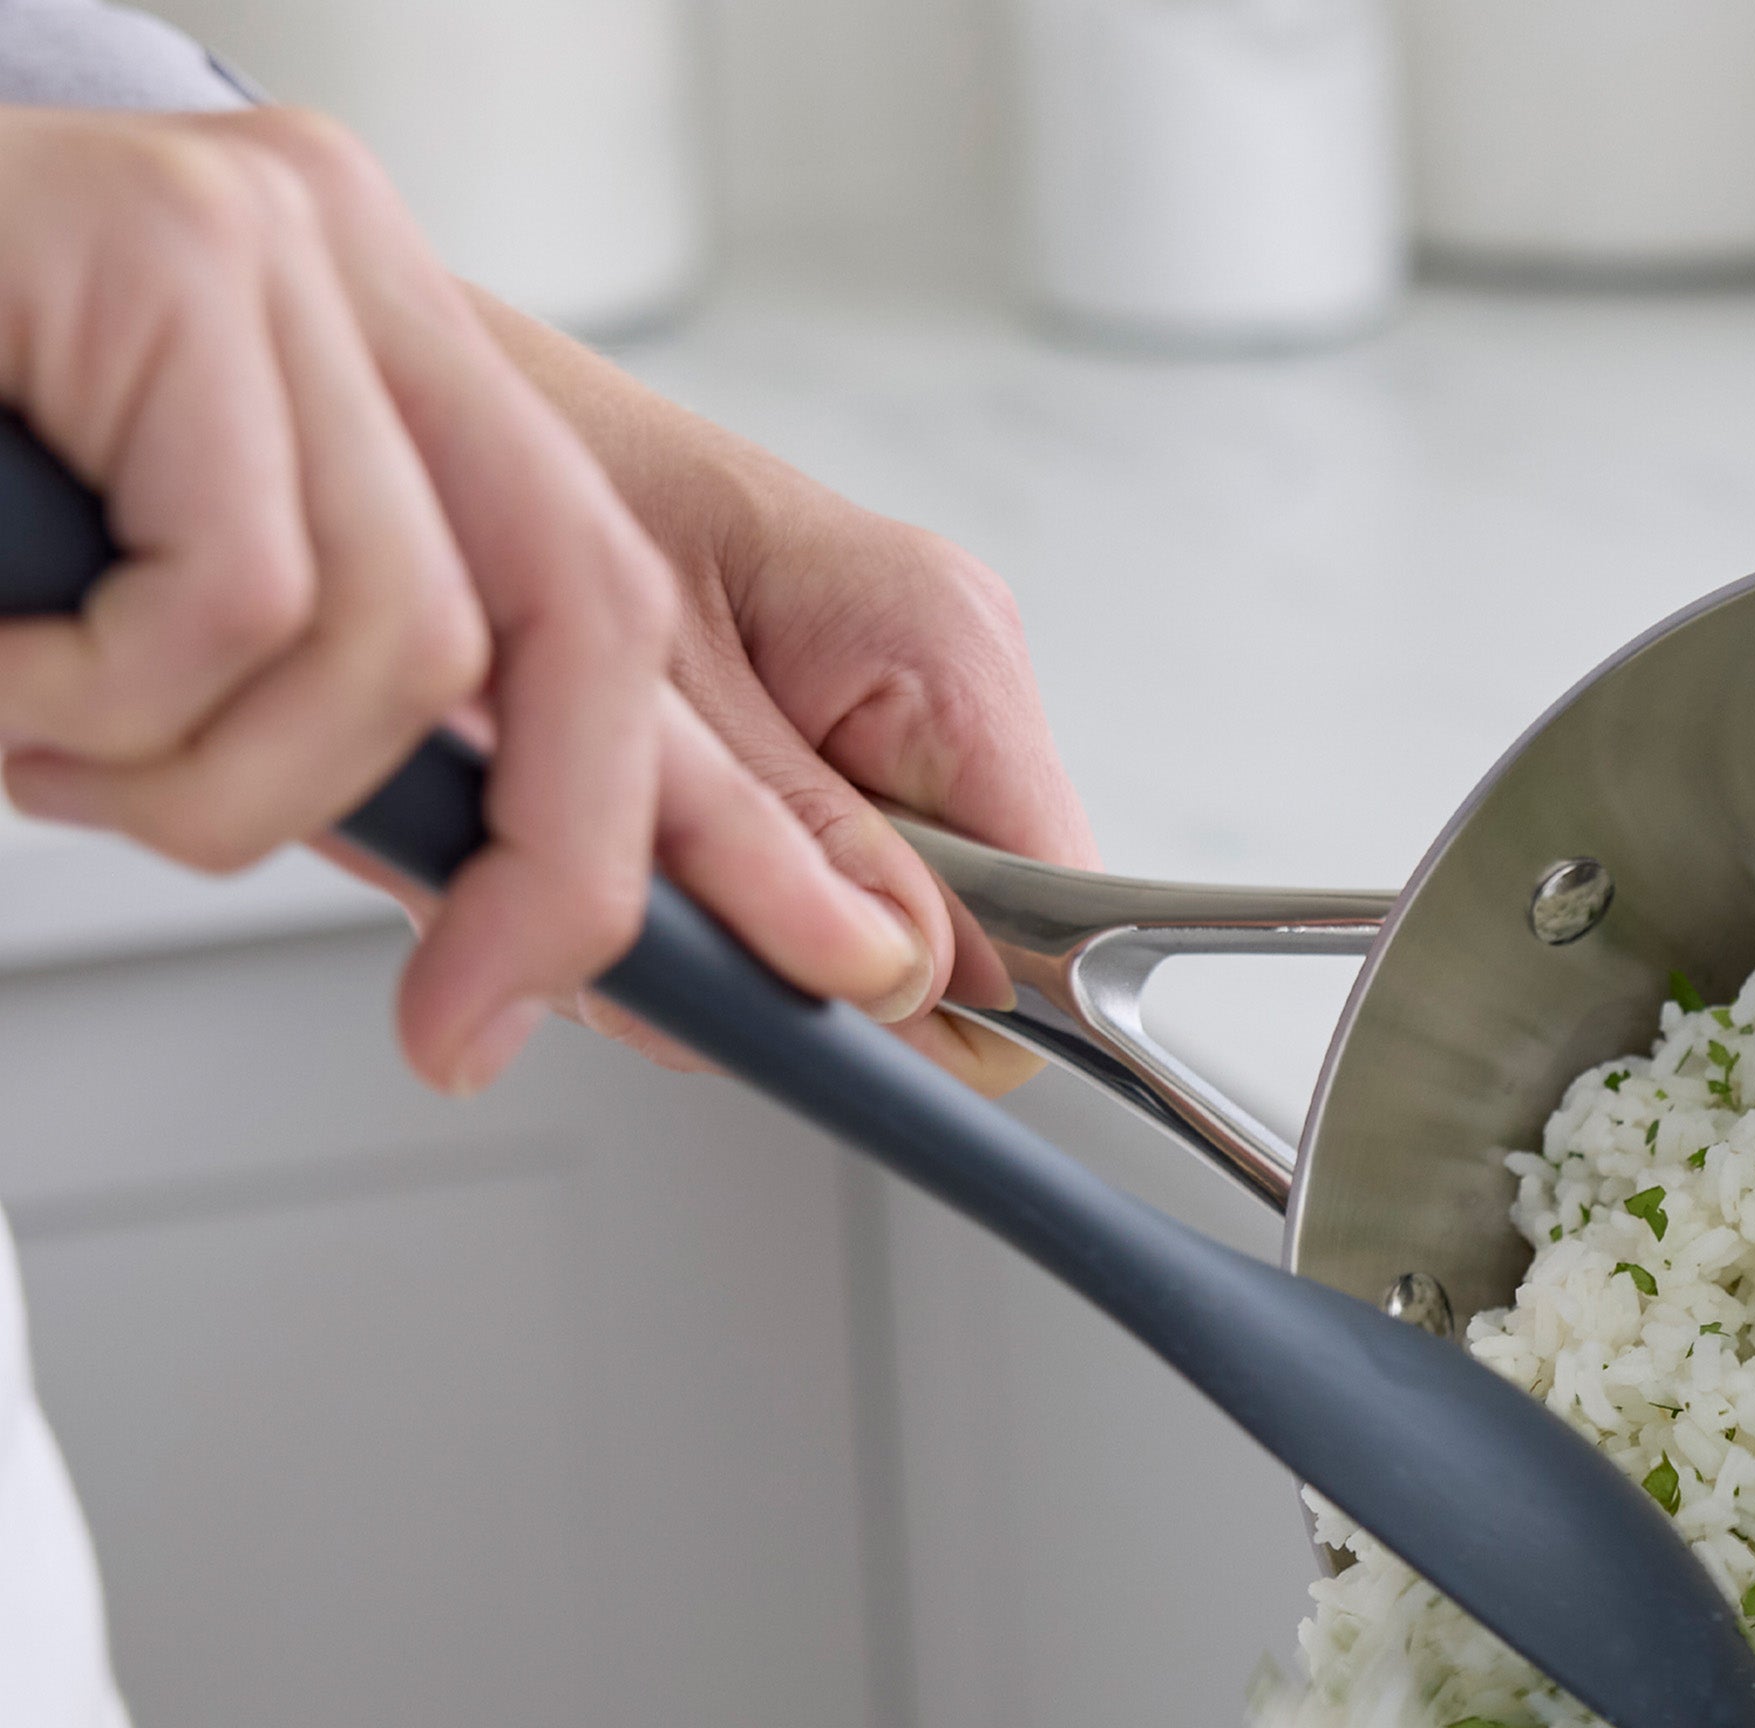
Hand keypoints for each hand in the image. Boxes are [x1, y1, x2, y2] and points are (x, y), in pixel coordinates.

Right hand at [0, 106, 931, 1093]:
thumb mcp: (206, 650)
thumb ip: (395, 750)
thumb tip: (566, 937)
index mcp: (403, 369)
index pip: (630, 620)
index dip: (746, 826)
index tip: (831, 982)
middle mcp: (367, 281)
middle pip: (597, 624)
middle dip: (564, 872)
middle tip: (460, 1027)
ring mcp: (278, 250)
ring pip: (404, 648)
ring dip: (225, 791)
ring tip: (59, 754)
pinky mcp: (169, 248)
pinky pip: (243, 604)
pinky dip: (111, 708)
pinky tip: (11, 680)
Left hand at [477, 306, 1094, 1095]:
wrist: (394, 400)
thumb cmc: (506, 467)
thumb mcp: (648, 691)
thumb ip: (789, 844)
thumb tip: (904, 981)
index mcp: (942, 649)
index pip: (1062, 907)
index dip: (949, 1001)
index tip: (801, 994)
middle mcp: (931, 691)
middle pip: (948, 960)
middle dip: (787, 972)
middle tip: (641, 907)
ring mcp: (870, 733)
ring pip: (847, 958)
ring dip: (702, 948)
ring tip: (580, 848)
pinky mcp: (797, 762)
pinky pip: (780, 910)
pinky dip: (672, 914)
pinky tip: (585, 841)